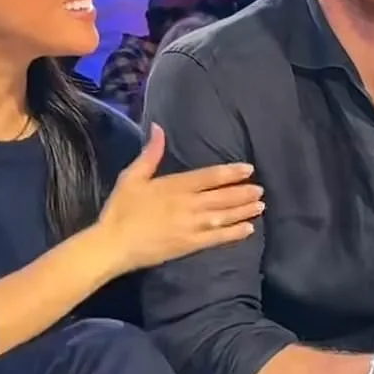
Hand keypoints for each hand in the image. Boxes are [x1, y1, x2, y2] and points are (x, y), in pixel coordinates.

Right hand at [94, 124, 263, 274]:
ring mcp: (191, 226)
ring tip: (260, 206)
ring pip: (224, 216)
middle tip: (261, 189)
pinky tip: (248, 229)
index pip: (210, 176)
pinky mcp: (190, 245)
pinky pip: (217, 238)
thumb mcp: (132, 177)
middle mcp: (188, 204)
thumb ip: (150, 154)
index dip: (231, 172)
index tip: (248, 169)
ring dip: (244, 210)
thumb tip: (158, 128)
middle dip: (243, 192)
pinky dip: (235, 233)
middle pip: (222, 196)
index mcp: (175, 186)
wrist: (112, 245)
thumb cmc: (120, 210)